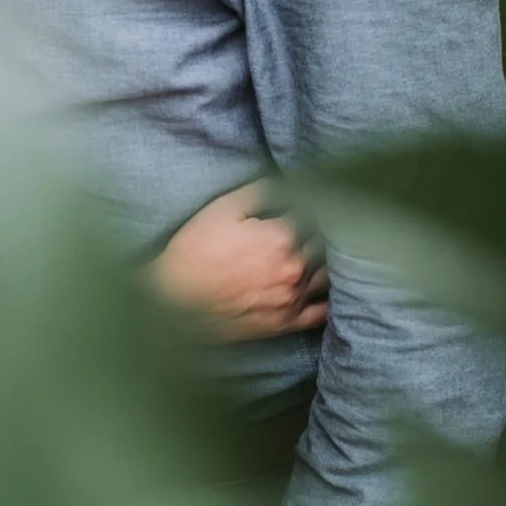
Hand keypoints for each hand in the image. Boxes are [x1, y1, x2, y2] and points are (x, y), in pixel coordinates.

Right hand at [150, 181, 328, 339]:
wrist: (174, 302)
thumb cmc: (195, 252)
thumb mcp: (222, 209)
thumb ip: (260, 191)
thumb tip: (287, 182)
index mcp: (282, 236)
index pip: (315, 213)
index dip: (314, 205)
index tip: (311, 201)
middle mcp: (295, 267)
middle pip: (327, 244)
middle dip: (325, 231)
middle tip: (324, 224)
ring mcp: (293, 298)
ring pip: (331, 275)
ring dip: (331, 261)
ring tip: (326, 252)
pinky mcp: (287, 322)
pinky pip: (323, 312)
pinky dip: (332, 299)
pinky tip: (329, 288)